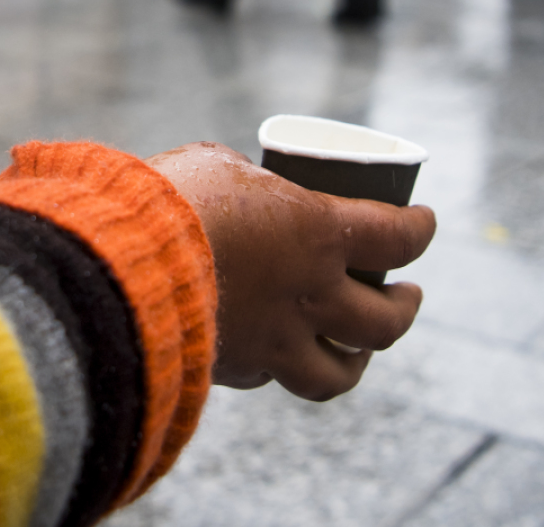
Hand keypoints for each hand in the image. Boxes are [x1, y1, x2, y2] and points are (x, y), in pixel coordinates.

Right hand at [148, 142, 434, 400]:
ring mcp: (276, 341)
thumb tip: (244, 190)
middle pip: (385, 320)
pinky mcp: (236, 368)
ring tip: (362, 348)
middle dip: (404, 307)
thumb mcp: (218, 166)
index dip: (420, 230)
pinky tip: (281, 352)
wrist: (119, 265)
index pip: (397, 237)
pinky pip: (274, 376)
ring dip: (359, 358)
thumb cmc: (169, 199)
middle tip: (406, 293)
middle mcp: (310, 295)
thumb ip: (246, 185)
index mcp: (317, 233)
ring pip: (339, 372)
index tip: (424, 222)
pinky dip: (284, 365)